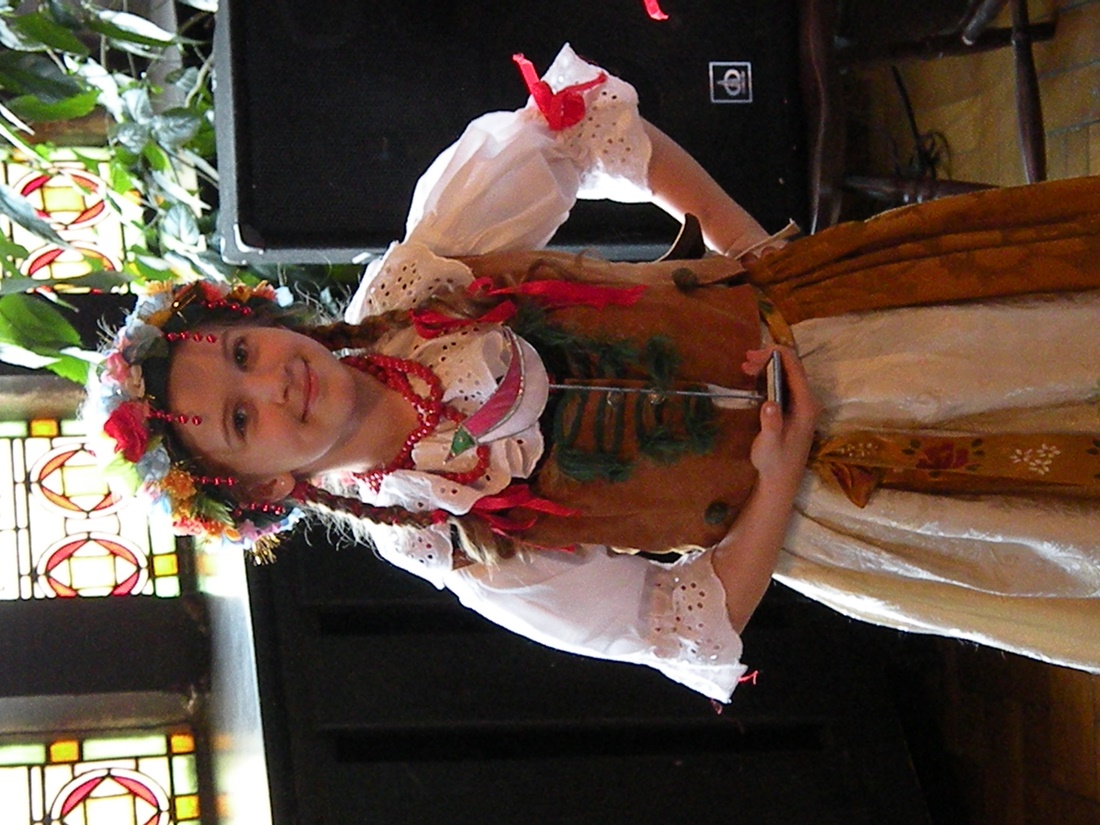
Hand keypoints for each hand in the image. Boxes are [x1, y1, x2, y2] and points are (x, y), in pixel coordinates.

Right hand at [741, 346, 819, 482]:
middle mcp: (808, 401)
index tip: (753, 355)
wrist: (781, 481)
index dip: (775, 355)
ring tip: (746, 367)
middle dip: (769, 359)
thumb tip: (768, 403)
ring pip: (788, 375)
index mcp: (805, 405)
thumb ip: (771, 424)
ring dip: (768, 367)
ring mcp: (803, 405)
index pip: (794, 368)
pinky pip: (785, 384)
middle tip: (745, 362)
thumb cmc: (774, 463)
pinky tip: (755, 379)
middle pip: (792, 368)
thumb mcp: (769, 444)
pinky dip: (770, 376)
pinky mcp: (795, 410)